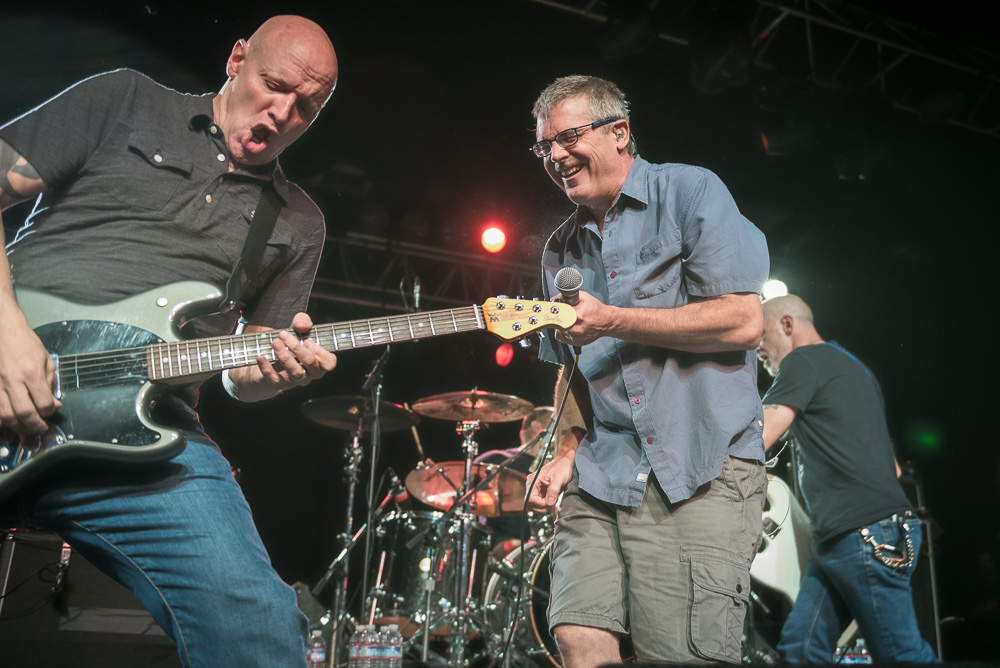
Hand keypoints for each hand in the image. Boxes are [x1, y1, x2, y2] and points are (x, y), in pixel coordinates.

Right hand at [0, 315, 61, 433]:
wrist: (2, 330)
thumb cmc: (25, 343)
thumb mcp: (46, 360)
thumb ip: (51, 384)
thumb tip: (55, 405)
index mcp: (31, 372)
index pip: (43, 403)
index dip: (49, 413)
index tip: (50, 412)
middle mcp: (12, 379)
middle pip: (23, 413)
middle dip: (33, 426)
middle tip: (39, 429)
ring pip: (4, 415)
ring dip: (16, 426)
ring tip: (25, 428)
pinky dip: (1, 420)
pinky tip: (9, 421)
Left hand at [255, 312, 336, 389]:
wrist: (269, 360)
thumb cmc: (289, 344)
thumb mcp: (297, 328)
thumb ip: (302, 321)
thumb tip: (302, 325)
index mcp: (319, 361)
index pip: (329, 363)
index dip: (321, 353)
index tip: (307, 340)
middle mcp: (310, 373)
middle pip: (311, 364)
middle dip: (298, 348)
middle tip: (284, 335)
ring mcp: (295, 380)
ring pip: (296, 372)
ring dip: (285, 356)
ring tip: (275, 343)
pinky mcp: (279, 384)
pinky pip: (275, 379)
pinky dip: (267, 368)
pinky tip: (261, 357)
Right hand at [526, 454, 573, 512]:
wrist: (565, 462)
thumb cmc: (562, 467)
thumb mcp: (559, 478)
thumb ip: (553, 490)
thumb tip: (549, 502)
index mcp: (533, 480)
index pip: (530, 498)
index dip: (540, 504)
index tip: (550, 503)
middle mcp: (532, 484)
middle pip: (529, 503)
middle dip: (541, 507)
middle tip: (552, 503)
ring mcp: (535, 488)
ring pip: (533, 505)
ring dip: (543, 507)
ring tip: (552, 501)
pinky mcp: (540, 491)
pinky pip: (539, 502)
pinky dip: (545, 504)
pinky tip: (552, 500)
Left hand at [553, 290, 611, 347]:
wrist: (607, 322)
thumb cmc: (597, 310)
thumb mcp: (584, 297)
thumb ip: (567, 296)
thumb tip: (555, 299)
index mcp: (577, 316)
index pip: (557, 315)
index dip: (554, 312)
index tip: (553, 310)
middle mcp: (576, 328)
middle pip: (556, 323)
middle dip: (557, 318)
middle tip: (563, 315)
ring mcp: (576, 337)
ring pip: (558, 331)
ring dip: (561, 326)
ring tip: (570, 321)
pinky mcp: (576, 342)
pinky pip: (562, 338)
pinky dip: (564, 333)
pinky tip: (570, 327)